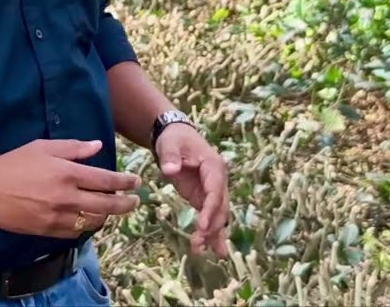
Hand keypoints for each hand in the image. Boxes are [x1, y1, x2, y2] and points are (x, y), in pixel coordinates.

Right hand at [0, 139, 141, 238]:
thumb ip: (74, 148)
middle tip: (135, 202)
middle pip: (107, 205)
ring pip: (93, 221)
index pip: (107, 181)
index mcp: (68, 173)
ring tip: (113, 210)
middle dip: (126, 204)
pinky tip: (90, 219)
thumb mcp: (44, 147)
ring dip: (107, 216)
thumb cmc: (15, 163)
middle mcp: (67, 197)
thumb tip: (98, 146)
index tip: (135, 183)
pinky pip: (76, 232)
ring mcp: (58, 217)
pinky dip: (87, 226)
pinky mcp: (48, 230)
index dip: (125, 183)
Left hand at [156, 124, 229, 256]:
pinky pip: (210, 217)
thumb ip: (169, 156)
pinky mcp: (204, 197)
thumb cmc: (174, 139)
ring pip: (217, 215)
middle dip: (211, 226)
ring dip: (211, 234)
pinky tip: (210, 249)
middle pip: (220, 207)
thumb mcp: (169, 144)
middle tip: (198, 243)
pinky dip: (210, 232)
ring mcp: (212, 190)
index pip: (215, 191)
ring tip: (200, 251)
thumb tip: (171, 170)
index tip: (202, 225)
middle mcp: (218, 180)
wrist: (175, 137)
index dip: (210, 209)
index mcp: (214, 166)